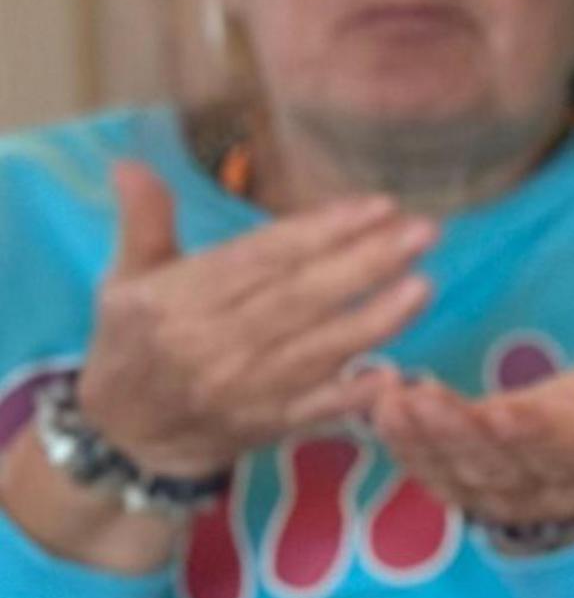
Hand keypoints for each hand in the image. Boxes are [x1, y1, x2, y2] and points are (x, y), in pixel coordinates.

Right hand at [74, 162, 434, 478]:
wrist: (126, 433)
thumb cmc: (135, 340)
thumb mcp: (125, 280)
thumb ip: (143, 222)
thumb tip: (131, 164)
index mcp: (176, 300)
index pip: (262, 258)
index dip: (322, 231)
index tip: (379, 205)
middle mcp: (210, 344)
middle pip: (300, 298)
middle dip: (367, 263)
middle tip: (424, 232)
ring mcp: (241, 389)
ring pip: (317, 350)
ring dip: (375, 321)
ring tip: (425, 285)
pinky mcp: (265, 426)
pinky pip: (316, 410)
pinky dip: (354, 395)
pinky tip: (396, 374)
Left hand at [366, 368, 573, 544]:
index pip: (559, 449)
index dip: (531, 434)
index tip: (504, 411)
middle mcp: (536, 488)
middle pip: (495, 462)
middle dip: (457, 432)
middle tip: (424, 399)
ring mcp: (489, 495)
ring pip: (452, 470)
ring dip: (418, 438)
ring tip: (392, 400)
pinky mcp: (454, 489)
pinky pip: (422, 470)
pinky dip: (396, 441)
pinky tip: (375, 403)